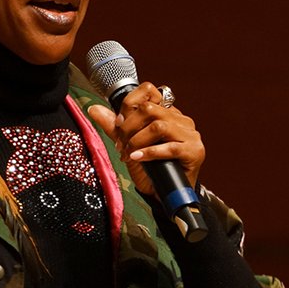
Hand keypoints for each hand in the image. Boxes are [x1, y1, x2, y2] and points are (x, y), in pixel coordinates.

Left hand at [87, 82, 204, 195]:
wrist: (164, 195)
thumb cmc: (150, 170)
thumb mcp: (128, 145)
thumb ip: (115, 128)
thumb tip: (94, 109)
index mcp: (167, 113)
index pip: (149, 92)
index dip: (129, 105)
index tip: (119, 124)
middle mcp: (181, 120)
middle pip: (150, 109)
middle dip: (129, 127)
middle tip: (121, 145)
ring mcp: (190, 134)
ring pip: (159, 126)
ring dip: (138, 140)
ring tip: (130, 153)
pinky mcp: (194, 151)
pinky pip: (170, 147)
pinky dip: (150, 152)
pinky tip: (139, 158)